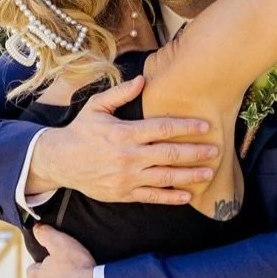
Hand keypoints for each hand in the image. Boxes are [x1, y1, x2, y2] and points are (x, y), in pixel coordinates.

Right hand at [26, 73, 219, 205]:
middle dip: (195, 152)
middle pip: (169, 153)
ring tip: (209, 172)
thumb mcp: (95, 106)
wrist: (59, 162)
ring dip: (189, 175)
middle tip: (216, 150)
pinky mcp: (123, 193)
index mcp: (124, 133)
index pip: (162, 129)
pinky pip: (152, 196)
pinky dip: (171, 197)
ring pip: (165, 177)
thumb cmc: (80, 131)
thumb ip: (119, 93)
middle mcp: (128, 156)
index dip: (186, 127)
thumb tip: (142, 80)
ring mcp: (126, 177)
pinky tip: (187, 195)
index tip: (205, 126)